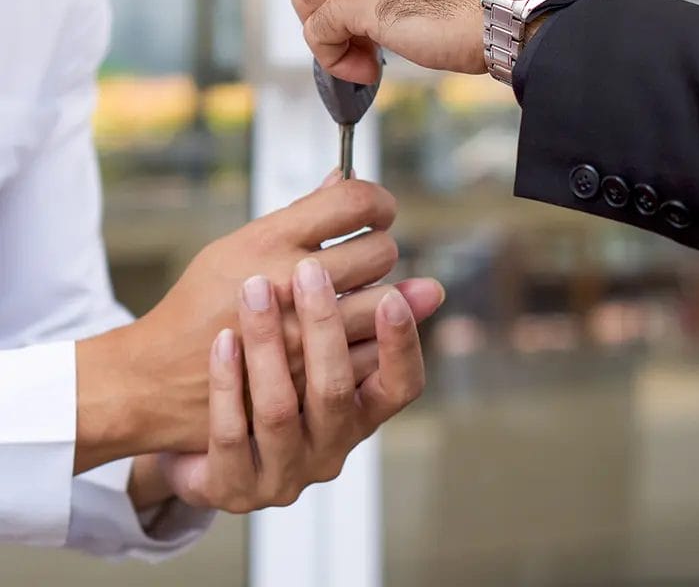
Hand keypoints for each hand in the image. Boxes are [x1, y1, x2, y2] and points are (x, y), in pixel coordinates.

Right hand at [75, 173, 442, 472]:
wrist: (161, 377)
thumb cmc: (200, 303)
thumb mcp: (237, 244)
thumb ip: (299, 214)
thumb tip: (343, 177)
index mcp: (269, 241)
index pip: (353, 203)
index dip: (377, 201)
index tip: (378, 210)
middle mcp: (289, 282)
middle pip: (381, 251)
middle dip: (381, 247)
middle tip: (366, 255)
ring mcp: (304, 333)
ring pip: (387, 302)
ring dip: (387, 295)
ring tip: (366, 293)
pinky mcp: (312, 376)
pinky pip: (376, 350)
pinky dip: (378, 336)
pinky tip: (364, 328)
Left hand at [160, 264, 425, 512]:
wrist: (207, 450)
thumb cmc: (281, 388)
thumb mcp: (325, 362)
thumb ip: (368, 324)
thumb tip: (432, 288)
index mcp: (360, 418)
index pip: (400, 389)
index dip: (400, 348)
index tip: (390, 298)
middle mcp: (329, 452)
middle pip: (334, 391)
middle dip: (323, 326)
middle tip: (310, 269)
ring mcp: (282, 477)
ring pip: (278, 410)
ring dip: (267, 343)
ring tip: (255, 288)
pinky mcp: (233, 488)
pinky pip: (230, 435)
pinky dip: (227, 383)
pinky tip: (224, 338)